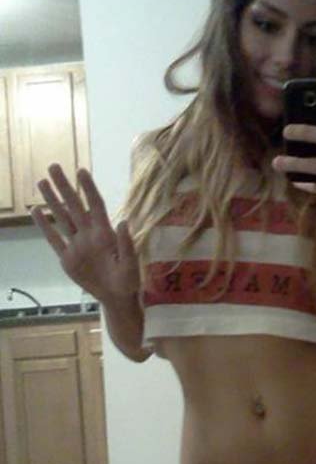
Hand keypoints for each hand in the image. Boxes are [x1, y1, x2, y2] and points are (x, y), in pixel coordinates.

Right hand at [32, 164, 140, 302]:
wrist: (116, 297)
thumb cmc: (128, 280)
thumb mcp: (131, 264)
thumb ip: (126, 244)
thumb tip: (124, 221)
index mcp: (105, 234)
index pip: (96, 205)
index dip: (89, 188)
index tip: (81, 171)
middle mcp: (89, 234)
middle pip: (74, 206)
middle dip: (64, 187)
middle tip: (54, 166)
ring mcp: (77, 245)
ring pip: (62, 217)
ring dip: (52, 200)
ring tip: (42, 182)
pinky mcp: (67, 258)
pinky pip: (54, 239)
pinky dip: (44, 226)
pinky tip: (36, 210)